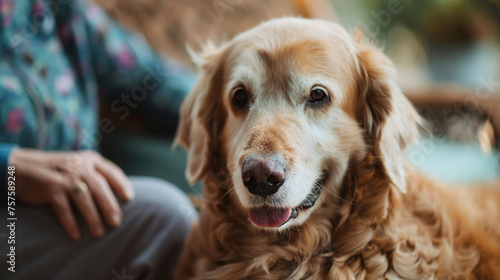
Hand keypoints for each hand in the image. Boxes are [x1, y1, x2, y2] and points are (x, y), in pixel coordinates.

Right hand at [9, 149, 133, 239]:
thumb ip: (96, 174)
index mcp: (90, 159)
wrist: (22, 167)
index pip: (111, 172)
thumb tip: (119, 195)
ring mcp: (64, 177)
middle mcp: (79, 166)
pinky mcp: (50, 188)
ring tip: (99, 233)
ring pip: (84, 199)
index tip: (130, 198)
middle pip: (100, 188)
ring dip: (93, 218)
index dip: (122, 185)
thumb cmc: (58, 170)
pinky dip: (71, 223)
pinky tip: (77, 235)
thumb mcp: (79, 165)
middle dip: (110, 206)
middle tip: (117, 223)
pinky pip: (64, 209)